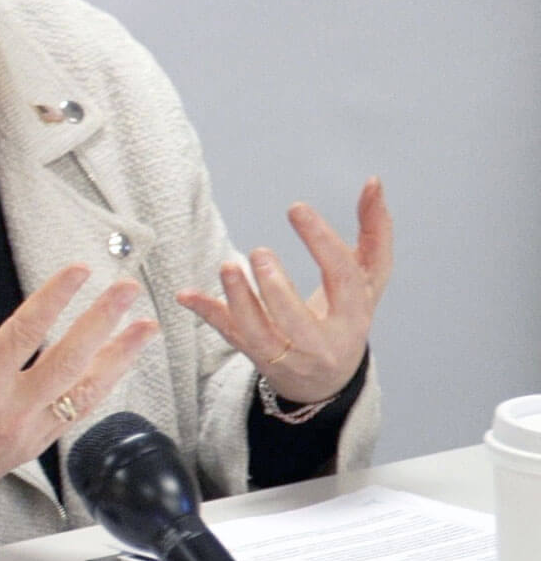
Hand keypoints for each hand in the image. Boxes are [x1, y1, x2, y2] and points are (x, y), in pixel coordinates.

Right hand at [0, 265, 158, 526]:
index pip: (23, 335)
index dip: (53, 299)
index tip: (76, 272)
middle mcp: (9, 413)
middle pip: (68, 360)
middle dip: (101, 321)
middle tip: (125, 289)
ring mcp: (28, 432)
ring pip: (85, 390)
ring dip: (118, 356)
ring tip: (145, 327)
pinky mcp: (36, 444)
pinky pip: (79, 411)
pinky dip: (103, 384)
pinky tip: (119, 363)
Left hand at [176, 177, 390, 403]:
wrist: (326, 378)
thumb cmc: (348, 314)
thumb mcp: (369, 278)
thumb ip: (375, 231)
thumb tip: (373, 181)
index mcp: (355, 315)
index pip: (342, 280)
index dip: (322, 243)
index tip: (295, 208)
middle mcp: (321, 341)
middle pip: (297, 320)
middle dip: (276, 288)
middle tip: (259, 251)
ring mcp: (286, 353)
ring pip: (259, 334)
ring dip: (239, 301)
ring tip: (228, 266)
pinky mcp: (256, 356)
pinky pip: (229, 336)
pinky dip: (208, 314)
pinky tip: (185, 294)